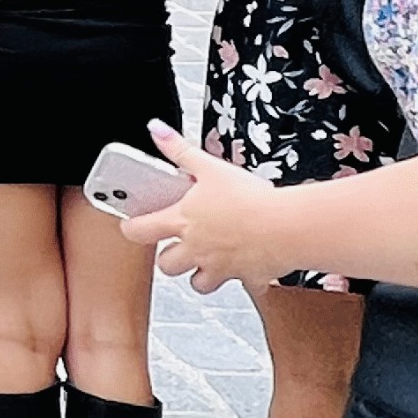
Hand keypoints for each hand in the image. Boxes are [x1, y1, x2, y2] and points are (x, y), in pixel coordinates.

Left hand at [123, 120, 285, 293]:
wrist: (286, 227)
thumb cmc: (248, 199)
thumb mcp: (209, 167)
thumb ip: (179, 150)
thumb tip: (156, 130)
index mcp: (182, 222)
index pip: (140, 231)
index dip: (131, 229)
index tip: (132, 226)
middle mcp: (197, 250)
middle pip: (166, 266)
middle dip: (168, 259)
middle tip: (176, 246)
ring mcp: (221, 268)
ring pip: (198, 284)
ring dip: (200, 276)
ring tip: (207, 261)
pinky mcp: (248, 278)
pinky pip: (244, 286)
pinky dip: (244, 279)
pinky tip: (250, 267)